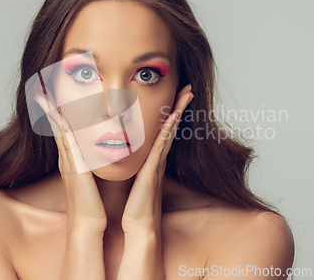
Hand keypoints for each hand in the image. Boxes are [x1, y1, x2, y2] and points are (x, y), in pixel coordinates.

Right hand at [34, 94, 106, 232]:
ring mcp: (66, 159)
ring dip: (50, 111)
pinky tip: (53, 109)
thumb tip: (101, 155)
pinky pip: (63, 137)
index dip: (58, 114)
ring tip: (41, 93)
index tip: (53, 97)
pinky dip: (57, 123)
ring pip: (57, 129)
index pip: (64, 131)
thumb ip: (94, 166)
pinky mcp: (70, 163)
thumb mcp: (93, 177)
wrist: (88, 220)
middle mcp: (66, 157)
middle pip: (56, 126)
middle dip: (49, 107)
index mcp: (72, 159)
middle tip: (41, 89)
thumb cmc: (93, 201)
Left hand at [121, 84, 193, 234]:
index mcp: (153, 160)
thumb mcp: (135, 179)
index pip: (163, 131)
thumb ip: (135, 167)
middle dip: (179, 107)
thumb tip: (125, 153)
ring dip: (178, 112)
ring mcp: (159, 163)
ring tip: (186, 94)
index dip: (170, 114)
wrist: (140, 225)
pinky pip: (163, 145)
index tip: (175, 97)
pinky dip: (169, 129)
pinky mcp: (154, 169)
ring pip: (170, 131)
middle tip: (187, 88)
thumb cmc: (136, 205)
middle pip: (171, 127)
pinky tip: (174, 116)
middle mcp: (159, 158)